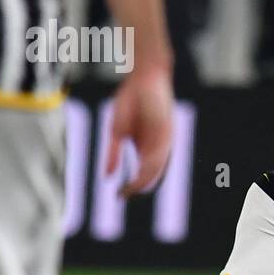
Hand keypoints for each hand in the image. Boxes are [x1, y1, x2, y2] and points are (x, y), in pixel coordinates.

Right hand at [107, 64, 173, 196]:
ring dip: (142, 180)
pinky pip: (160, 152)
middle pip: (150, 174)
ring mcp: (164, 139)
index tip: (118, 195)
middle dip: (136, 187)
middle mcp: (158, 147)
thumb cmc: (130, 102)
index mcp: (148, 148)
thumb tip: (106, 176)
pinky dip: (150, 164)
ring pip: (156, 166)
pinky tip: (140, 172)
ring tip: (130, 189)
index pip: (143, 173)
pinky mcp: (167, 131)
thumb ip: (114, 154)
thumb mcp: (117, 132)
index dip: (132, 186)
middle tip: (123, 196)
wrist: (143, 78)